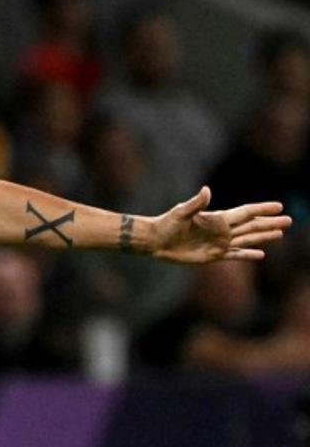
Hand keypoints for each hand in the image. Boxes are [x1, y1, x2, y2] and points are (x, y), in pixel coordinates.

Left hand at [151, 187, 291, 263]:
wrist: (156, 241)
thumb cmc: (167, 223)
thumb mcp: (181, 212)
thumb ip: (196, 203)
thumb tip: (206, 190)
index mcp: (217, 218)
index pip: (245, 212)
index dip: (261, 209)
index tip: (278, 206)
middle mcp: (221, 231)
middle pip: (251, 226)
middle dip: (270, 223)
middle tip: (289, 220)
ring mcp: (218, 243)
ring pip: (247, 240)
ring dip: (264, 237)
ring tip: (280, 234)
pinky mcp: (213, 256)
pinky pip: (235, 256)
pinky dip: (248, 255)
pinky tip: (261, 254)